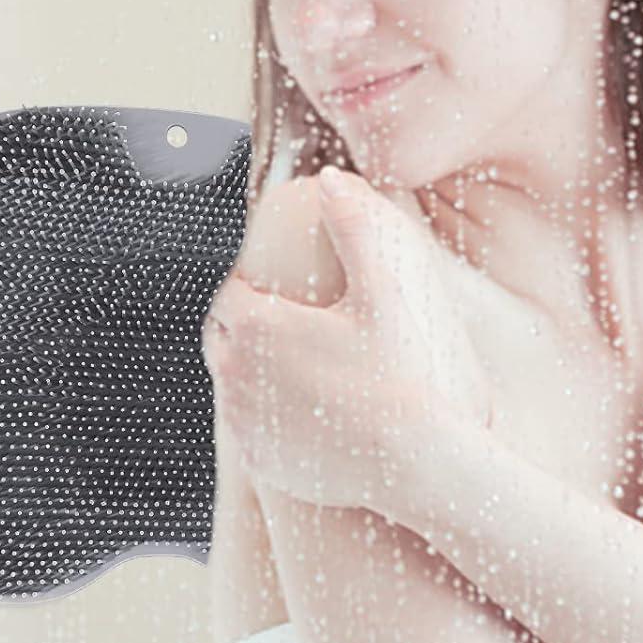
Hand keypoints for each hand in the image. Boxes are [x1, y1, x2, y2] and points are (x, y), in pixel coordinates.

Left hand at [202, 166, 490, 509]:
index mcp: (256, 328)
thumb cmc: (406, 372)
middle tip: (281, 320)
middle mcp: (236, 377)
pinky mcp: (261, 464)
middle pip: (222, 338)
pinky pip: (249, 431)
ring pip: (231, 384)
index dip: (246, 283)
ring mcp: (246, 425)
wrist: (419, 464)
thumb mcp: (386, 288)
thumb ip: (355, 225)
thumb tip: (331, 178)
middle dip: (243, 324)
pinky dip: (264, 417)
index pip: (228, 294)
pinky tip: (294, 410)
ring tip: (289, 361)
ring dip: (250, 370)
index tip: (272, 283)